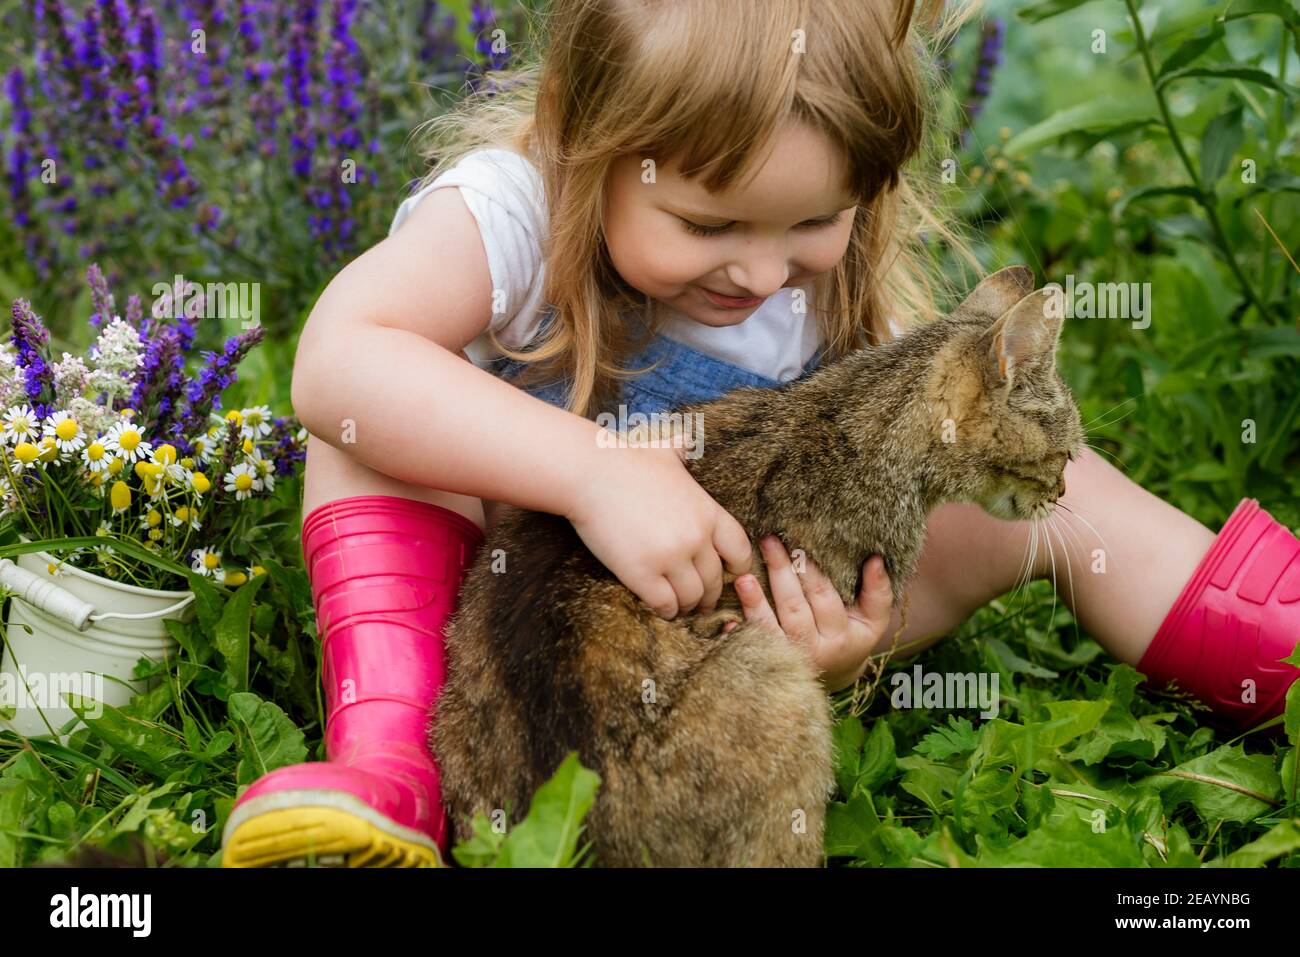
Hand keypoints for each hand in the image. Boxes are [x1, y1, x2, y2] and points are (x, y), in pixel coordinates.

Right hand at [565, 442, 752, 618]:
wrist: (589, 471)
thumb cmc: (624, 458)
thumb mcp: (664, 451)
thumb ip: (682, 451)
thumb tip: (686, 440)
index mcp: (707, 511)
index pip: (740, 549)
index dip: (738, 567)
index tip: (729, 574)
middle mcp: (696, 537)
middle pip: (715, 579)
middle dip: (710, 594)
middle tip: (700, 601)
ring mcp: (670, 557)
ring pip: (691, 597)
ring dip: (687, 606)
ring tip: (680, 608)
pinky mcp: (642, 573)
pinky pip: (664, 604)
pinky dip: (665, 611)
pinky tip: (661, 610)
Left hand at [723, 535, 893, 691]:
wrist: (834, 674)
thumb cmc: (853, 636)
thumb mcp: (873, 619)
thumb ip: (878, 591)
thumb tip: (877, 559)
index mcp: (841, 636)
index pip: (825, 599)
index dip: (812, 574)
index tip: (800, 547)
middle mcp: (814, 649)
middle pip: (795, 608)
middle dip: (782, 573)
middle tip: (769, 542)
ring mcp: (789, 657)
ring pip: (770, 628)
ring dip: (756, 602)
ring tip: (743, 578)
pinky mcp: (768, 661)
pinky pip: (753, 646)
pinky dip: (739, 633)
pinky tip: (728, 619)